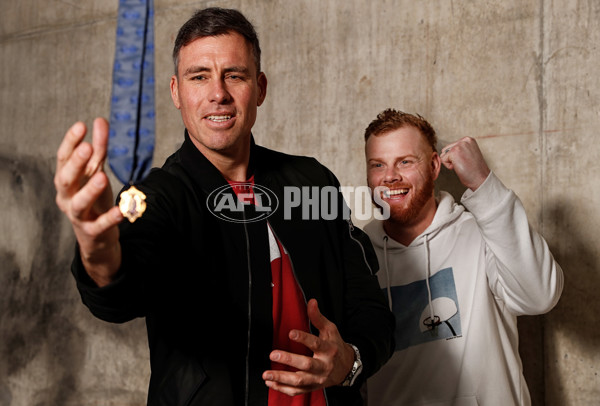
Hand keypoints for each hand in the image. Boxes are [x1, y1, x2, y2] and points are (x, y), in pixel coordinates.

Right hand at [54, 118, 122, 285]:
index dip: (70, 142)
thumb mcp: (96, 172)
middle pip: (65, 179)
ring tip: (102, 176)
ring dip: (89, 190)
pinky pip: (100, 224)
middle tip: (88, 148)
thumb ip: (99, 149)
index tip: (81, 126)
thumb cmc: (94, 198)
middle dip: (76, 164)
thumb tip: (101, 121)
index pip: (63, 158)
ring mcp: (77, 216)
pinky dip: (110, 217)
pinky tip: (121, 210)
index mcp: (65, 180)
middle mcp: (66, 197)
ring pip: (79, 203)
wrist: (96, 235)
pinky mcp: (92, 231)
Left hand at [262, 298, 355, 395]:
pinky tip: (271, 382)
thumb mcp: (330, 329)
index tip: (291, 333)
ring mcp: (318, 379)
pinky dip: (283, 389)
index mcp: (329, 349)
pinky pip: (297, 391)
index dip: (304, 338)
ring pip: (300, 381)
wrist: (346, 367)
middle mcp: (324, 366)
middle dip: (289, 360)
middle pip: (307, 365)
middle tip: (273, 355)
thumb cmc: (335, 346)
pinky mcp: (312, 387)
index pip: (316, 344)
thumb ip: (318, 317)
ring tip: (267, 374)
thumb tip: (311, 302)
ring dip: (281, 378)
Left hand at [440, 136, 489, 190]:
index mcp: (468, 140)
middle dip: (453, 159)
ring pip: (444, 155)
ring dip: (451, 162)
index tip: (467, 161)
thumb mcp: (468, 154)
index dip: (457, 157)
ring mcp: (459, 145)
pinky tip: (460, 167)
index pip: (452, 147)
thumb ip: (460, 150)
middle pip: (446, 150)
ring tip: (463, 165)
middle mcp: (464, 140)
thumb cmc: (474, 170)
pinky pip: (443, 159)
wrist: (480, 179)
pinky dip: (449, 166)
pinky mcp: (454, 152)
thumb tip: (443, 152)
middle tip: (465, 164)